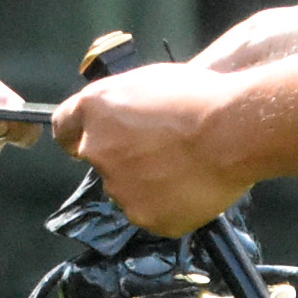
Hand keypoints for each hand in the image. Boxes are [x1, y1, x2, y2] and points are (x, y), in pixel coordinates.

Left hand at [54, 60, 252, 234]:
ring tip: (185, 165)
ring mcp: (120, 188)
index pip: (64, 128)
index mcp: (95, 108)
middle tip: (163, 149)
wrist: (232, 132)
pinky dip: (170, 203)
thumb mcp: (151, 82)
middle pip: (101, 160)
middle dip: (124, 157)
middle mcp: (97, 150)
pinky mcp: (145, 216)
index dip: (80, 133)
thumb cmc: (200, 98)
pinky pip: (154, 212)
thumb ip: (123, 105)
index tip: (99, 137)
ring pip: (128, 188)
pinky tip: (192, 185)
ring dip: (148, 182)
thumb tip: (123, 120)